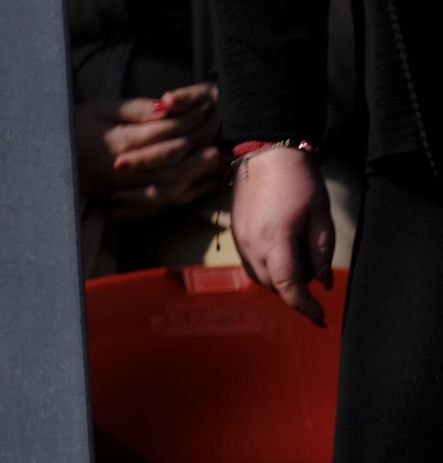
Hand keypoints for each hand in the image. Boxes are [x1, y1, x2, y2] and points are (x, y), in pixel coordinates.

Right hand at [74, 82, 225, 213]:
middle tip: (222, 136)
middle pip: (175, 163)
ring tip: (220, 160)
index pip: (165, 134)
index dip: (190, 121)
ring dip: (200, 174)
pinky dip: (188, 195)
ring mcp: (128, 189)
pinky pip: (165, 203)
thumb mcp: (100, 109)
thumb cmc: (74, 127)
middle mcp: (127, 170)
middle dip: (201, 148)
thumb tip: (168, 107)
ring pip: (173, 186)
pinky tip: (207, 184)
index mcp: (120, 143)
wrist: (49, 158)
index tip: (209, 109)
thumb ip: (136, 110)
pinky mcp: (130, 201)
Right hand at [230, 146, 333, 326]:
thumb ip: (322, 253)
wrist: (266, 153)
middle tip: (315, 265)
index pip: (289, 287)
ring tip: (300, 252)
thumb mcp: (321, 217)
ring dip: (282, 278)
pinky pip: (252, 264)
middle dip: (297, 287)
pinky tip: (284, 249)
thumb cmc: (299, 181)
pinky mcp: (236, 234)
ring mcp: (240, 241)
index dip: (306, 307)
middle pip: (275, 286)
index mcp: (275, 242)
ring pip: (261, 278)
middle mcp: (252, 246)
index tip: (320, 317)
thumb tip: (322, 283)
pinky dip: (269, 267)